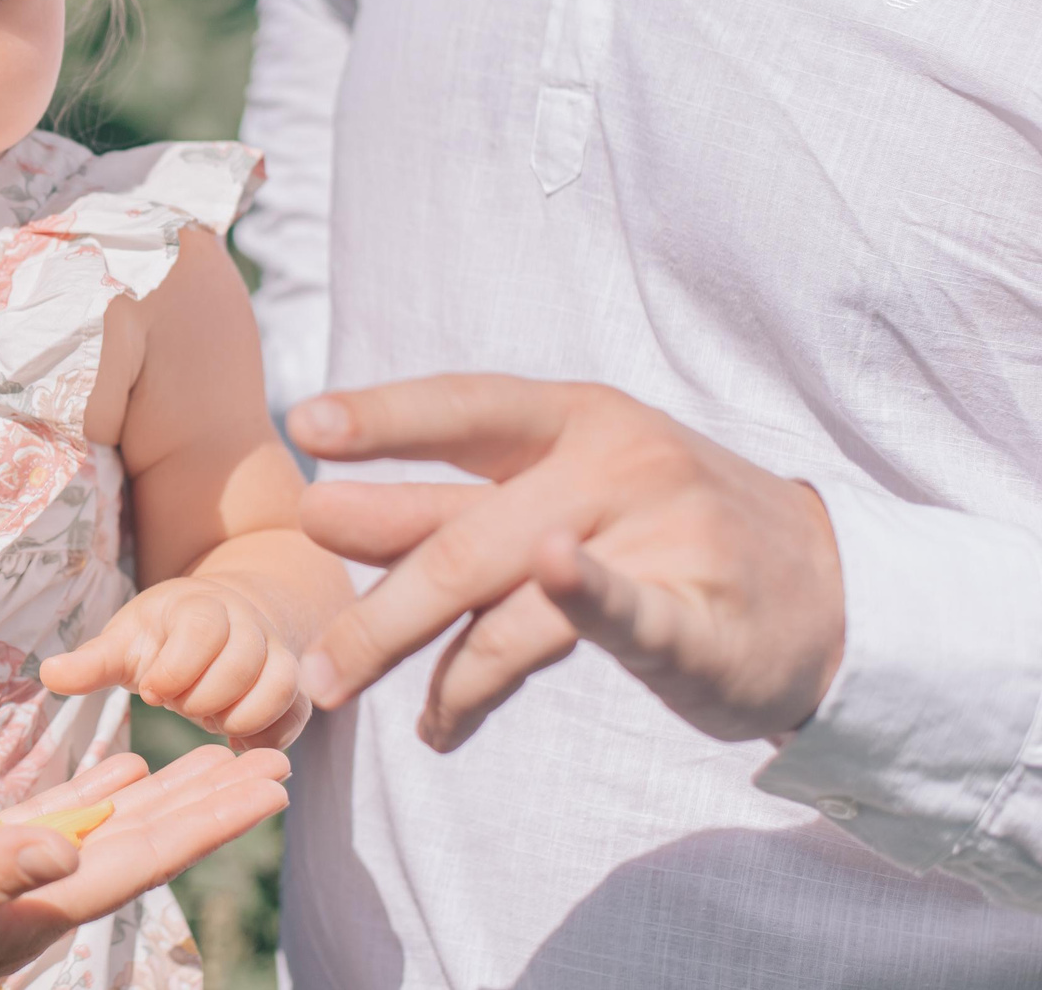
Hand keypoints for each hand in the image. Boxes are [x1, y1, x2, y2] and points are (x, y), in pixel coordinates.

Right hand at [0, 746, 290, 989]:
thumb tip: (66, 845)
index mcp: (30, 913)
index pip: (140, 860)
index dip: (206, 824)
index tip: (268, 788)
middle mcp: (32, 899)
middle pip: (144, 842)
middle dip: (210, 802)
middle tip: (278, 755)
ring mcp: (4, 883)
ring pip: (107, 828)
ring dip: (167, 793)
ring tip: (222, 754)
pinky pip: (50, 822)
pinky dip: (93, 794)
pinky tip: (124, 771)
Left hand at [39, 579, 312, 749]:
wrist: (221, 623)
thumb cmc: (163, 637)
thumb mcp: (125, 642)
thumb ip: (92, 661)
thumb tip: (47, 675)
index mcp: (202, 606)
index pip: (203, 630)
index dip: (176, 668)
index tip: (152, 691)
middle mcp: (250, 626)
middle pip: (243, 663)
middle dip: (203, 697)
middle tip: (179, 705)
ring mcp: (279, 656)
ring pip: (279, 688)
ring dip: (237, 716)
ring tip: (207, 720)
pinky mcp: (295, 691)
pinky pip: (294, 717)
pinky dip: (264, 737)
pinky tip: (232, 742)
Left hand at [290, 375, 845, 750]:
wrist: (825, 588)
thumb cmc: (657, 526)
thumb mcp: (551, 492)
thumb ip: (443, 506)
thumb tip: (317, 506)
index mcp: (572, 418)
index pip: (465, 410)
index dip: (386, 417)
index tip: (306, 423)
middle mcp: (613, 464)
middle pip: (467, 537)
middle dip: (382, 608)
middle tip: (313, 665)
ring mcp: (662, 537)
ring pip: (519, 603)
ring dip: (443, 671)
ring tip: (392, 721)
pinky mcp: (699, 619)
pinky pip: (626, 616)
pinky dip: (583, 601)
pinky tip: (540, 607)